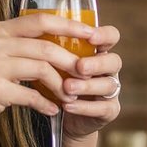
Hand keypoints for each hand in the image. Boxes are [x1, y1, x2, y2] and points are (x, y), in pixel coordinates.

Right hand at [0, 12, 93, 132]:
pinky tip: (52, 110)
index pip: (41, 20)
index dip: (69, 26)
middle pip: (45, 47)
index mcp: (0, 30)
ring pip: (41, 69)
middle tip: (85, 74)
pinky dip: (46, 103)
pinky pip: (30, 95)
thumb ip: (24, 44)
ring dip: (61, 85)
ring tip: (69, 95)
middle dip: (71, 62)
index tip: (92, 34)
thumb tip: (66, 44)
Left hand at [60, 26, 121, 141]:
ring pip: (109, 85)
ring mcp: (111, 90)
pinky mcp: (109, 110)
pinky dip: (85, 107)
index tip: (90, 37)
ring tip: (67, 87)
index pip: (111, 36)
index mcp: (98, 52)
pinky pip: (104, 108)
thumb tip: (32, 30)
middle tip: (79, 66)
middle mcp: (108, 69)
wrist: (62, 116)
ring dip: (88, 86)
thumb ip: (52, 49)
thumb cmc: (57, 82)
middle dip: (97, 63)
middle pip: (115, 61)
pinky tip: (68, 105)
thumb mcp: (53, 63)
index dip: (104, 35)